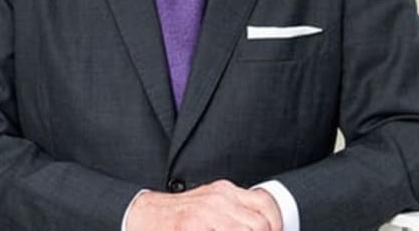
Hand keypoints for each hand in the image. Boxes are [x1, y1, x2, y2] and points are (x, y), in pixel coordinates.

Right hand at [126, 179, 281, 230]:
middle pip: (259, 225)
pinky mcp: (190, 226)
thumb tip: (263, 226)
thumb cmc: (178, 215)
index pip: (266, 204)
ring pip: (246, 229)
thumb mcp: (210, 206)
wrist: (142, 214)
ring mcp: (205, 213)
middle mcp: (219, 198)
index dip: (276, 225)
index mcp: (226, 191)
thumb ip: (234, 213)